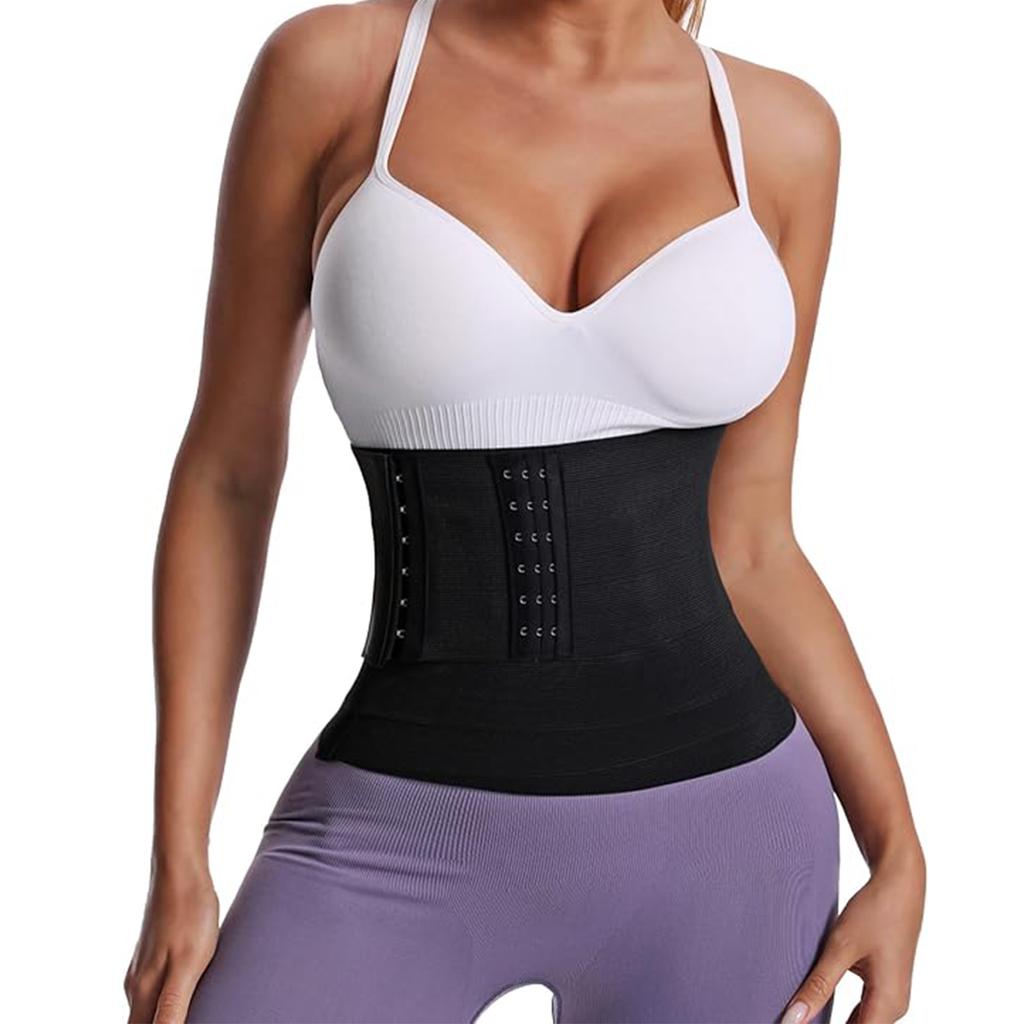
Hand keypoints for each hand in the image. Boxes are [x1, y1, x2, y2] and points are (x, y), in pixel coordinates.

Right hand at [124, 868, 219, 1023]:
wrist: (180, 868)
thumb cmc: (189, 913)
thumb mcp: (188, 965)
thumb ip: (171, 1008)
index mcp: (142, 992)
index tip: (177, 1023)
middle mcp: (136, 982)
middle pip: (142, 1023)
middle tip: (197, 1015)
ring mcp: (144, 965)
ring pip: (149, 1006)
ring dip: (164, 1016)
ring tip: (194, 1010)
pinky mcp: (155, 951)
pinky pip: (157, 987)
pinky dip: (168, 998)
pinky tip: (189, 991)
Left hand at [781, 843, 924, 1023]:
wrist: (899, 884)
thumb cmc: (874, 911)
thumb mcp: (840, 947)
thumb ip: (818, 986)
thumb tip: (792, 1019)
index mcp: (888, 1004)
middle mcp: (894, 1008)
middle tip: (792, 1019)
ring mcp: (891, 997)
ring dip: (831, 1022)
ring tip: (799, 1015)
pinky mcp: (884, 986)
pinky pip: (862, 1011)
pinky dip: (840, 1013)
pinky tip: (816, 1006)